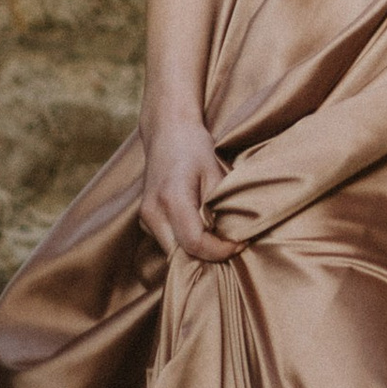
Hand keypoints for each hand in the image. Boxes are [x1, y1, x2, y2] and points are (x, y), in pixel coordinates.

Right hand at [139, 109, 238, 264]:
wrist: (167, 130)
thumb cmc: (194, 147)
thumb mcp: (215, 172)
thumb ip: (220, 206)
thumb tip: (232, 234)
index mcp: (172, 199)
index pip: (194, 243)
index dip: (220, 251)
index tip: (240, 244)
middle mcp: (153, 213)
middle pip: (181, 254)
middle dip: (208, 257)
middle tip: (233, 246)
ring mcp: (146, 217)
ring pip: (173, 252)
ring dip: (196, 252)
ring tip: (220, 240)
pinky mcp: (146, 218)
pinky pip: (168, 242)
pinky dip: (186, 243)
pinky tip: (204, 232)